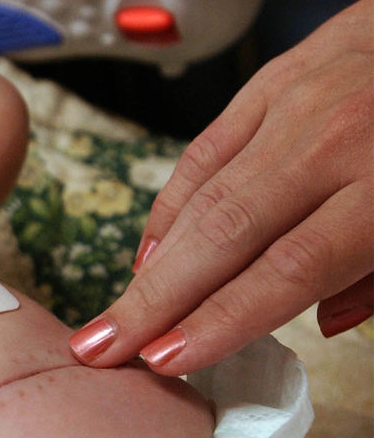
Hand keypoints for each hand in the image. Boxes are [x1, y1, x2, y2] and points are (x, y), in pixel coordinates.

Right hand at [69, 0, 373, 375]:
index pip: (288, 269)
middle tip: (104, 346)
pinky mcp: (272, 80)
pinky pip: (206, 150)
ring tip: (115, 313)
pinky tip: (150, 252)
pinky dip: (171, 205)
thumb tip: (324, 322)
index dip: (220, 318)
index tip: (167, 357)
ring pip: (203, 195)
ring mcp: (295, 103)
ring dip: (152, 264)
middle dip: (156, 300)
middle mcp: (333, 142)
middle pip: (224, 235)